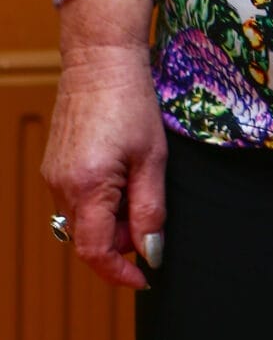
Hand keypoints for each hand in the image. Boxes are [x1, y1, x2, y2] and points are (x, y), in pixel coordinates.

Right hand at [42, 45, 167, 289]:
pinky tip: (119, 177)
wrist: (100, 61)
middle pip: (88, 240)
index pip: (96, 253)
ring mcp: (53, 176)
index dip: (119, 273)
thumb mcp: (152, 158)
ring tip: (136, 188)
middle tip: (149, 219)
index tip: (144, 278)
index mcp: (87, 187)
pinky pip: (74, 202)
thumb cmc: (131, 102)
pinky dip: (98, 204)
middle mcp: (61, 187)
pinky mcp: (53, 166)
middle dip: (120, 243)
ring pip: (81, 222)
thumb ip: (150, 210)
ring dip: (110, 222)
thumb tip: (151, 253)